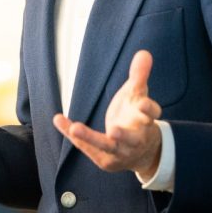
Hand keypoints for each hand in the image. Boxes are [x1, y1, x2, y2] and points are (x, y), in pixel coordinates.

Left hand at [53, 50, 162, 176]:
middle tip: (113, 130)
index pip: (151, 115)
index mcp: (146, 122)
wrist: (142, 153)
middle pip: (131, 139)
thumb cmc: (136, 118)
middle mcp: (136, 140)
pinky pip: (88, 147)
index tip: (142, 103)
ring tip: (75, 128)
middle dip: (123, 135)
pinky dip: (74, 136)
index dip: (148, 109)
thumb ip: (139, 76)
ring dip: (90, 138)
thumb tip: (144, 52)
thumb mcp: (138, 95)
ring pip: (106, 146)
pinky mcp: (106, 160)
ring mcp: (121, 152)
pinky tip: (59, 121)